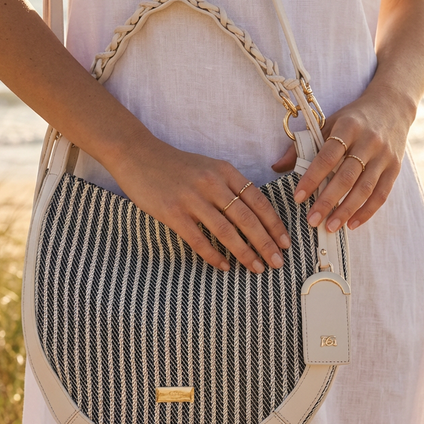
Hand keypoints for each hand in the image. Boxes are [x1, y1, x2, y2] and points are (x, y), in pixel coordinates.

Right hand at [112, 133, 290, 272]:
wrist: (138, 155)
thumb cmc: (177, 166)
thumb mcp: (209, 168)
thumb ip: (230, 187)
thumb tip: (255, 216)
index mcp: (225, 171)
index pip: (258, 201)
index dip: (274, 224)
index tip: (285, 242)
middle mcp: (212, 183)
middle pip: (247, 219)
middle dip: (266, 243)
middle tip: (278, 262)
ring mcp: (192, 198)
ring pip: (226, 232)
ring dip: (245, 253)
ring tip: (257, 268)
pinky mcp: (172, 212)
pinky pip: (199, 239)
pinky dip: (214, 255)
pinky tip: (224, 266)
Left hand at [272, 87, 415, 230]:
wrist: (392, 106)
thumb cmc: (353, 119)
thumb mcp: (328, 123)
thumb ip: (303, 145)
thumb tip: (276, 167)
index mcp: (348, 127)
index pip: (327, 157)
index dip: (312, 178)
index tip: (298, 197)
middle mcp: (368, 141)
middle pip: (346, 176)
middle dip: (328, 201)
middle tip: (312, 220)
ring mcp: (384, 156)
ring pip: (365, 188)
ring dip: (347, 210)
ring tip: (330, 227)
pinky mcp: (395, 168)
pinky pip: (382, 194)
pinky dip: (367, 211)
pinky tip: (352, 224)